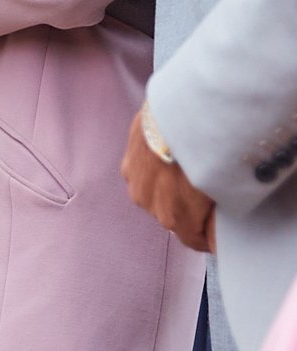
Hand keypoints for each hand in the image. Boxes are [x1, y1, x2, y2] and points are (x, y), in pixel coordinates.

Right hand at [123, 103, 215, 252]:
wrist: (181, 111)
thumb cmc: (207, 151)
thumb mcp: (223, 186)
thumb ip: (217, 205)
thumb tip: (222, 215)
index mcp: (174, 217)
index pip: (192, 239)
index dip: (207, 235)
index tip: (218, 230)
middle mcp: (149, 203)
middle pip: (171, 214)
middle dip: (187, 209)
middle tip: (206, 193)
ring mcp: (134, 179)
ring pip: (154, 193)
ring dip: (166, 188)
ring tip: (184, 170)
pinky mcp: (128, 158)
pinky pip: (143, 172)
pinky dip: (155, 168)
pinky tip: (169, 154)